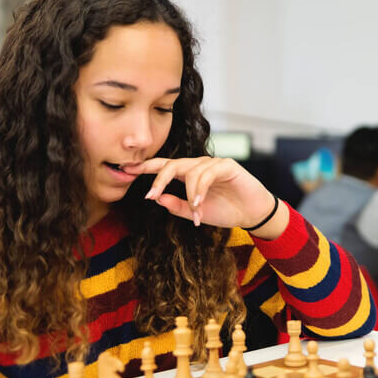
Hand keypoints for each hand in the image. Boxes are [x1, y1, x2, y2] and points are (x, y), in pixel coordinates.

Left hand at [121, 157, 287, 237]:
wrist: (252, 214)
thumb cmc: (226, 211)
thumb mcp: (195, 213)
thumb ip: (176, 206)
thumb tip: (156, 198)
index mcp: (189, 175)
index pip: (164, 166)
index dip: (145, 167)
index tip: (125, 169)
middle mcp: (199, 166)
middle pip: (172, 164)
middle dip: (158, 179)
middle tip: (150, 195)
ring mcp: (213, 163)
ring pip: (190, 172)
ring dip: (189, 195)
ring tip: (195, 213)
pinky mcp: (227, 165)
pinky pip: (207, 174)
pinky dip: (200, 190)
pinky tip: (199, 204)